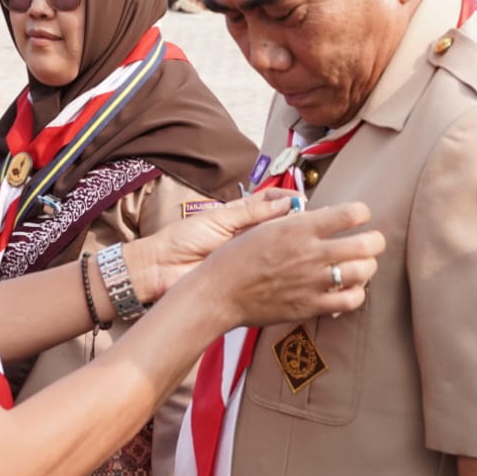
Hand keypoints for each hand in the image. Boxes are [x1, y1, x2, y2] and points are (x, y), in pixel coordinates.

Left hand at [128, 190, 300, 302]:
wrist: (161, 268)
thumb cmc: (182, 239)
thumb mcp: (218, 219)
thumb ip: (251, 212)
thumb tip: (284, 201)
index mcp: (239, 215)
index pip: (271, 201)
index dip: (288, 199)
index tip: (304, 201)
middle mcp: (247, 235)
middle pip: (279, 225)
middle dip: (297, 222)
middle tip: (315, 222)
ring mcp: (248, 256)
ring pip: (278, 248)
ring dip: (294, 245)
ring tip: (312, 242)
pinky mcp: (247, 276)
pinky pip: (270, 270)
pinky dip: (285, 268)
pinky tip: (299, 266)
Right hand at [198, 200, 384, 327]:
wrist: (219, 293)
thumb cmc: (236, 257)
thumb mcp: (264, 227)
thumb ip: (296, 221)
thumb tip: (324, 214)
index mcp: (298, 229)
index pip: (350, 214)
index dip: (361, 212)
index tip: (359, 215)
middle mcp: (311, 254)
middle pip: (367, 244)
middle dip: (375, 240)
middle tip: (371, 241)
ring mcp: (313, 282)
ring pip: (364, 272)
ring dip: (368, 266)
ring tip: (360, 265)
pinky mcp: (311, 306)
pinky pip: (351, 301)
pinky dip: (357, 293)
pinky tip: (348, 288)